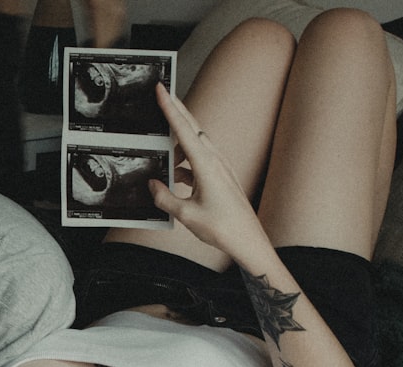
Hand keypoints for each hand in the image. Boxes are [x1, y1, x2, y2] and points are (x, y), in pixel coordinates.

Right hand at [148, 84, 267, 257]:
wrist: (248, 240)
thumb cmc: (222, 228)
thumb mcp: (186, 215)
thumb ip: (164, 197)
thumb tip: (154, 186)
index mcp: (206, 165)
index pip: (183, 129)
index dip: (170, 108)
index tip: (162, 89)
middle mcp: (215, 161)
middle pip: (192, 128)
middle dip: (176, 110)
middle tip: (163, 93)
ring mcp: (220, 167)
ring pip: (196, 145)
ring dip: (179, 143)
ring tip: (162, 150)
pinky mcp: (222, 177)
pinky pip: (199, 161)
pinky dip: (185, 163)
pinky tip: (175, 175)